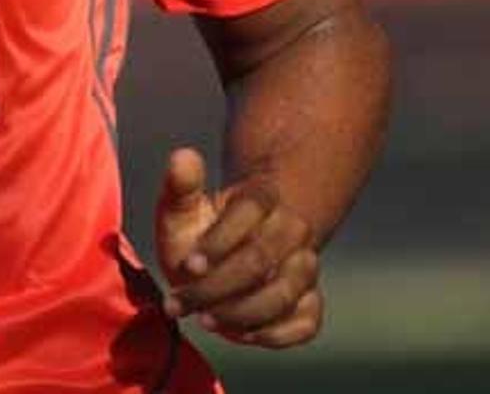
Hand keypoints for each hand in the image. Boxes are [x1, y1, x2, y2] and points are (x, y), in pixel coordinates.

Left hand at [155, 147, 322, 347]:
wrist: (222, 261)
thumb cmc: (197, 234)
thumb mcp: (180, 208)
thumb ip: (180, 185)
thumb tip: (183, 156)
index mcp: (262, 198)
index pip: (249, 212)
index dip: (218, 240)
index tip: (189, 265)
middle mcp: (292, 231)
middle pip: (262, 258)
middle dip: (217, 286)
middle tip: (182, 302)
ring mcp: (304, 268)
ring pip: (285, 292)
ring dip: (242, 312)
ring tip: (205, 319)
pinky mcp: (309, 303)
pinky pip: (307, 323)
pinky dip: (278, 334)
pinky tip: (244, 334)